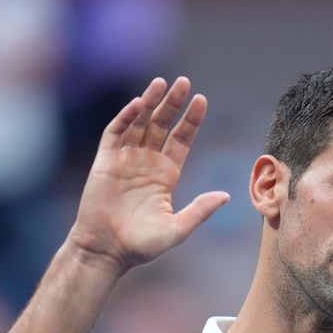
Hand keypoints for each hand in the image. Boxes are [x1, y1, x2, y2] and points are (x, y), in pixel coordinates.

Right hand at [69, 77, 229, 272]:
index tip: (201, 100)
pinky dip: (125, 117)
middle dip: (172, 104)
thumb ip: (200, 210)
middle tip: (184, 82)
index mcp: (166, 175)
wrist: (107, 251)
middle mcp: (147, 163)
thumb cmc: (141, 245)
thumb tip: (227, 196)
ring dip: (150, 102)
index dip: (191, 120)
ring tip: (162, 82)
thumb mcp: (178, 229)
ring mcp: (125, 160)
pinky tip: (138, 104)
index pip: (181, 139)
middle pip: (162, 125)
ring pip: (139, 123)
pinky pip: (115, 133)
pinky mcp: (105, 162)